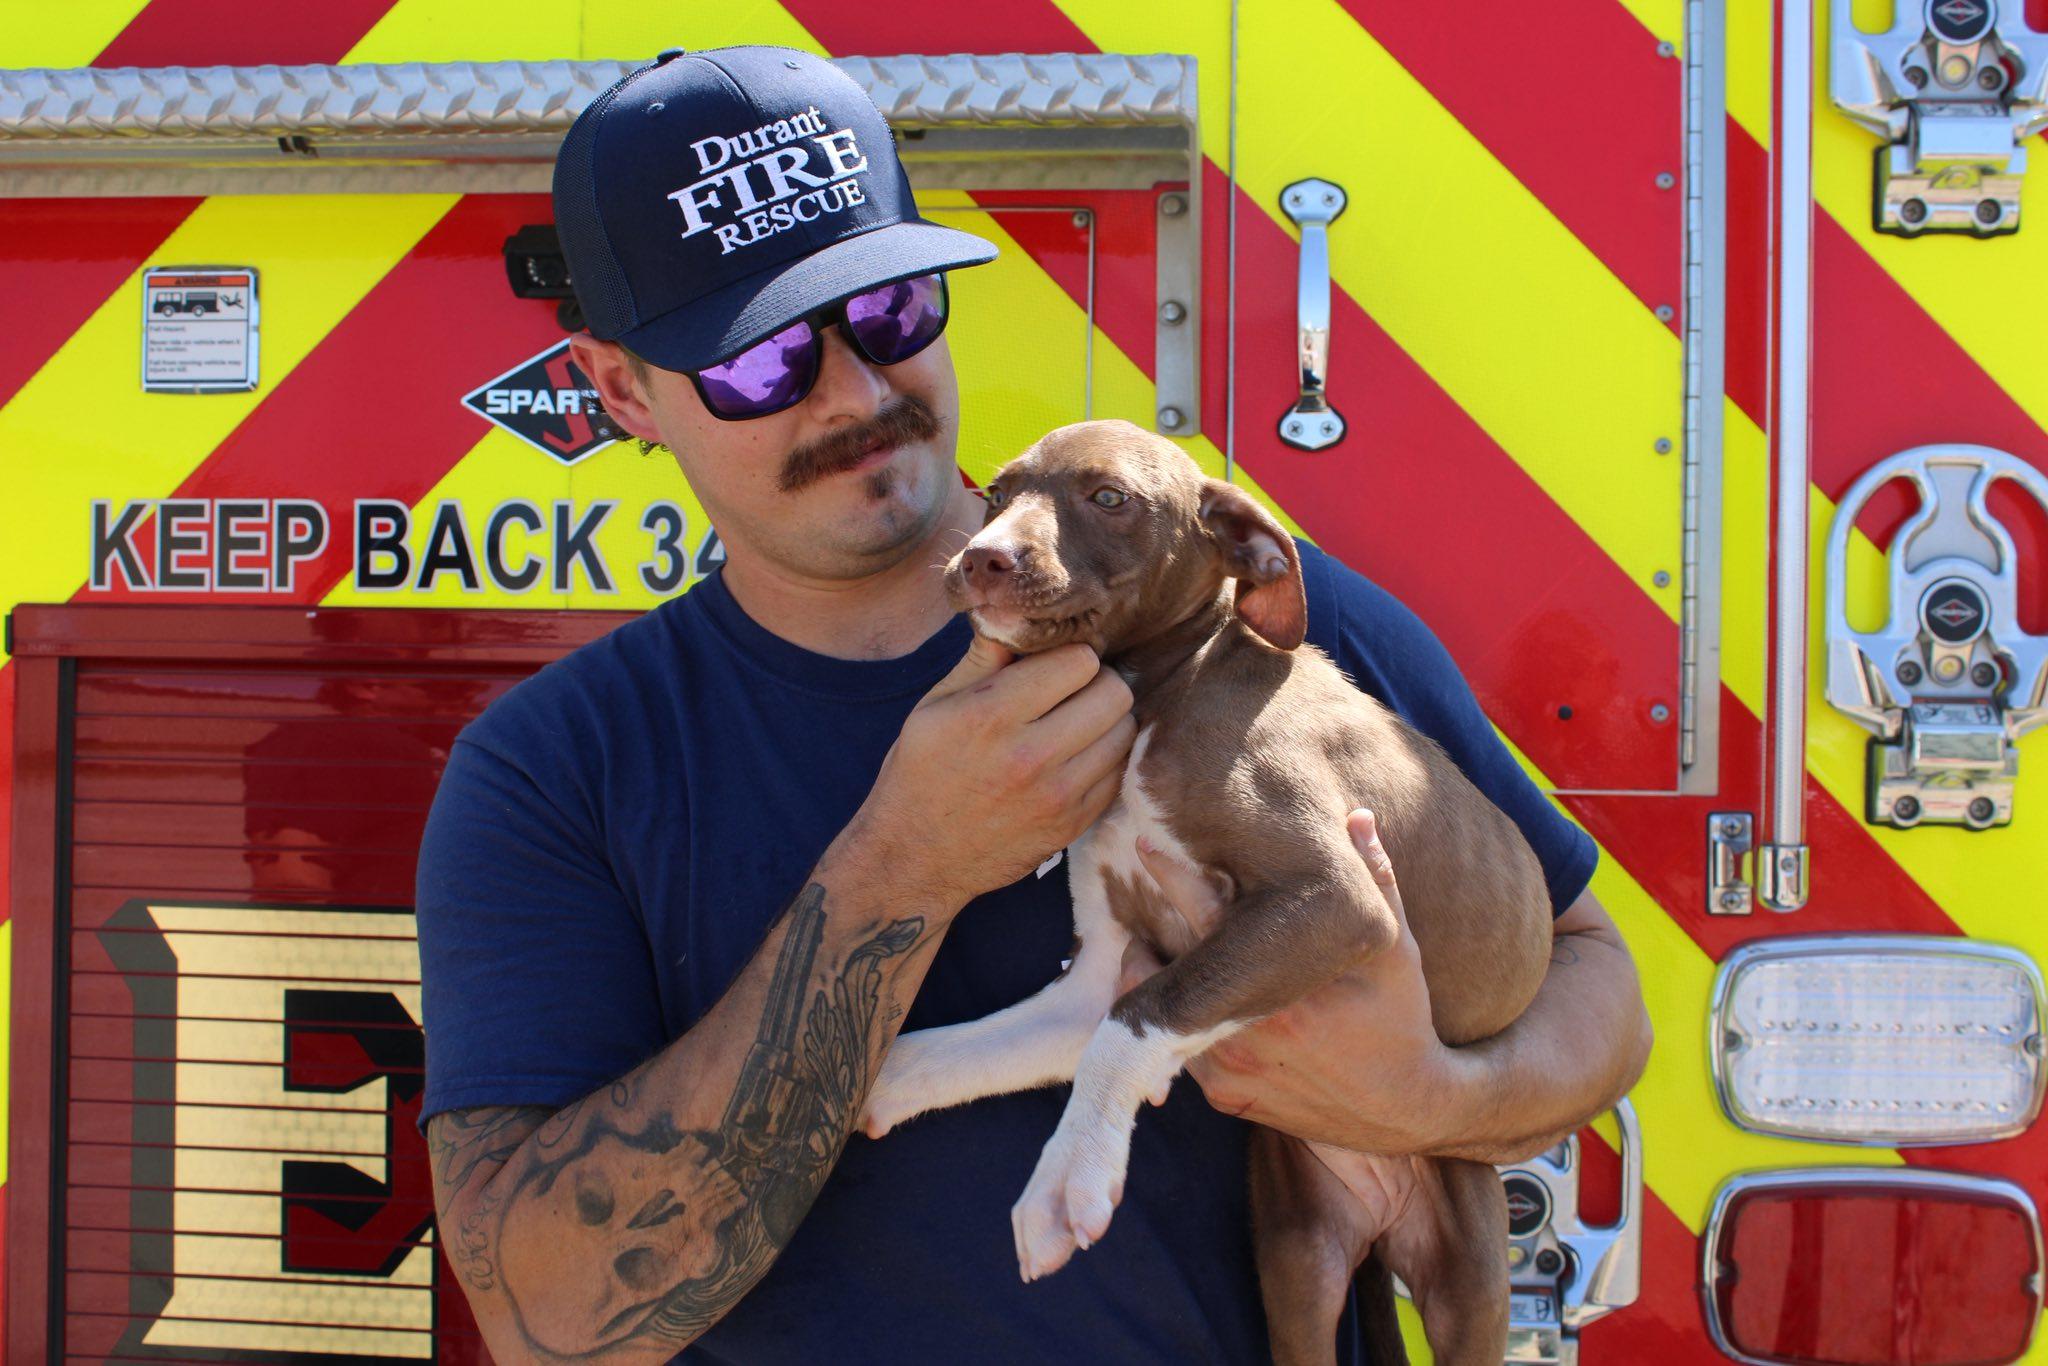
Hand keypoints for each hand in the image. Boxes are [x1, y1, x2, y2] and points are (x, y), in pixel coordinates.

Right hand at [850, 636, 1136, 907]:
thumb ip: (983, 658)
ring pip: (1125, 731)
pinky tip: (1076, 756)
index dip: (1068, 656)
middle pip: (1114, 693)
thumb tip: (1018, 612)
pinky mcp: (1072, 824)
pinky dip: (1105, 757)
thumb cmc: (921, 772)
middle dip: (1096, 682)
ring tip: (1075, 723)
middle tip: (1072, 691)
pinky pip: (1119, 773)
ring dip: (1106, 720)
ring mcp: (1058, 796)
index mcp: (991, 716)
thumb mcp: (934, 706)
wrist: (916, 858)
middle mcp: (1030, 756)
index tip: (1052, 666)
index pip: (1077, 661)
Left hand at [1120, 810, 1473, 1152]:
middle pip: (1159, 970)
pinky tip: (1195, 1007)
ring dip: (1159, 983)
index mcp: (1283, 983)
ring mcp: (1232, 1070)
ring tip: (1162, 958)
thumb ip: (1375, 878)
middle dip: (1145, 938)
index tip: (1147, 844)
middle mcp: (1248, 1031)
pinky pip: (1177, 1053)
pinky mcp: (1227, 1098)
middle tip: (1144, 916)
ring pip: (1161, 1015)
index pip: (1206, 915)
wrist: (1407, 1109)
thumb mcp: (1396, 947)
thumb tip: (1357, 815)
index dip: (1173, 875)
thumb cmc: (1401, 1016)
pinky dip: (1180, 1025)